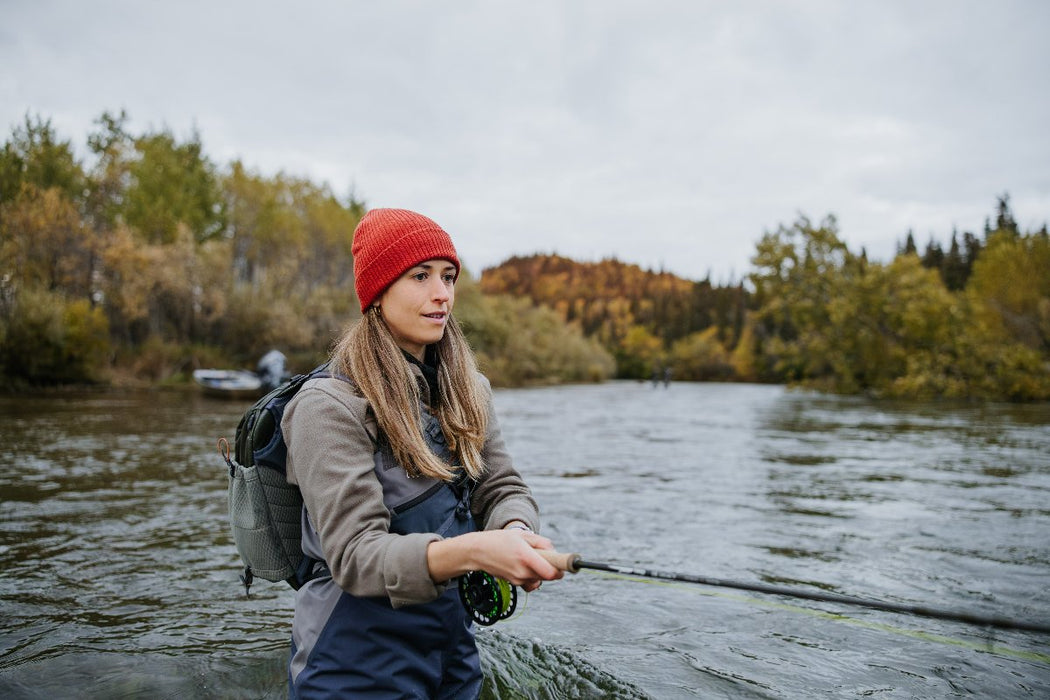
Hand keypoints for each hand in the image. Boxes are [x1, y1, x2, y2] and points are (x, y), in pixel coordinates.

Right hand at [427, 529, 563, 588]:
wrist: (477, 552)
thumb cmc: (498, 540)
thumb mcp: (521, 535)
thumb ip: (540, 542)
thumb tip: (552, 550)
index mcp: (526, 557)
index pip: (551, 572)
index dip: (561, 569)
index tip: (566, 564)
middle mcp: (523, 571)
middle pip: (549, 576)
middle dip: (551, 567)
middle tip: (546, 555)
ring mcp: (518, 579)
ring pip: (540, 579)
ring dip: (542, 572)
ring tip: (532, 559)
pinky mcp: (514, 583)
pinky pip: (531, 581)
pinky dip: (533, 576)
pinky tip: (525, 566)